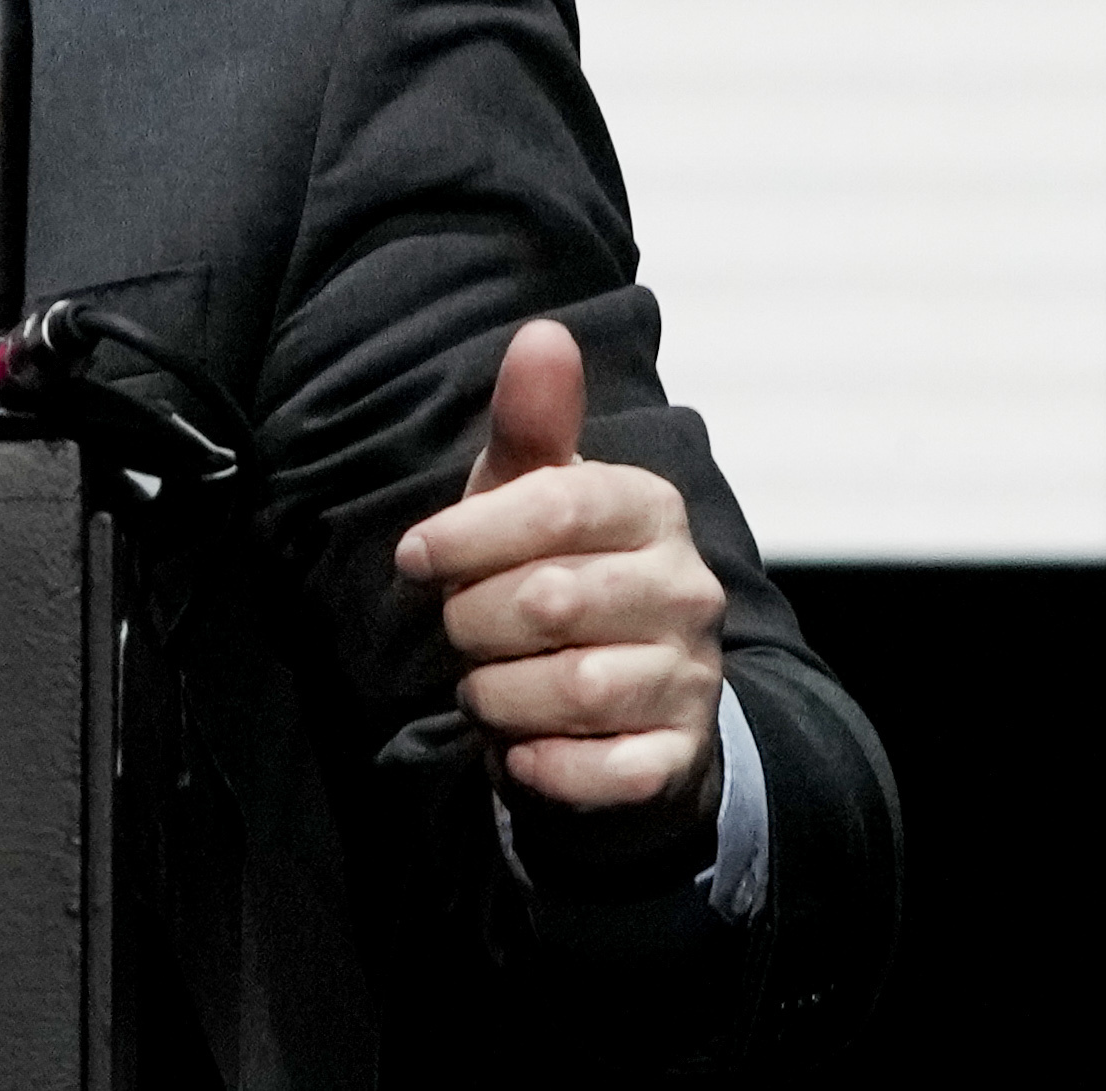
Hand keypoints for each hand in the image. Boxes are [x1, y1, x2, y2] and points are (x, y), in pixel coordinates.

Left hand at [389, 314, 727, 825]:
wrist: (623, 711)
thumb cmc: (555, 579)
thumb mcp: (531, 502)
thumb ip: (531, 427)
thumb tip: (543, 332)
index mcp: (651, 508)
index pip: (556, 505)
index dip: (468, 534)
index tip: (412, 558)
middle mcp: (688, 588)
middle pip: (550, 601)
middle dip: (473, 623)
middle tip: (457, 633)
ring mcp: (693, 676)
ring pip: (571, 690)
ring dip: (498, 697)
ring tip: (484, 689)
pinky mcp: (680, 757)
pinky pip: (602, 772)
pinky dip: (543, 767)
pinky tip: (521, 752)